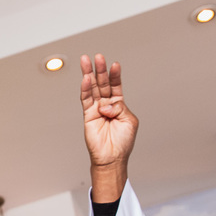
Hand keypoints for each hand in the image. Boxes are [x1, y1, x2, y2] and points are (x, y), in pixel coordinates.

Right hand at [80, 53, 138, 201]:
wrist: (112, 158)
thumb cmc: (123, 142)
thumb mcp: (130, 120)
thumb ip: (120, 108)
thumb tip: (105, 105)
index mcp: (119, 105)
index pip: (116, 85)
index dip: (115, 75)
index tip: (114, 64)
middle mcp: (107, 105)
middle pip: (102, 83)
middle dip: (100, 69)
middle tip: (97, 57)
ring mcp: (96, 109)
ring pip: (92, 88)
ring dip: (89, 74)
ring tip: (86, 61)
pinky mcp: (88, 116)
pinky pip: (86, 100)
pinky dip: (85, 89)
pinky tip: (85, 79)